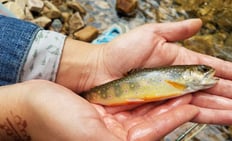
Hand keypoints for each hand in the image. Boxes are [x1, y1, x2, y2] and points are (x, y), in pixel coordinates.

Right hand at [0, 80, 198, 140]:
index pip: (151, 134)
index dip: (171, 119)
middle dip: (172, 108)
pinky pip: (132, 98)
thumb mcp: (90, 137)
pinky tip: (157, 83)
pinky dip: (146, 91)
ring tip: (179, 86)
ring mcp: (113, 119)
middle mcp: (117, 134)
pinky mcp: (108, 105)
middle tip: (190, 92)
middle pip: (152, 121)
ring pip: (145, 108)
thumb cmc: (55, 123)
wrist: (33, 104)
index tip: (188, 106)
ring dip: (162, 98)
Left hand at [56, 19, 231, 124]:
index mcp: (182, 61)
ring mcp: (175, 94)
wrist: (100, 70)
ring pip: (212, 102)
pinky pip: (195, 111)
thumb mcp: (151, 34)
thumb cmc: (121, 52)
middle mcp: (182, 79)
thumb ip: (176, 31)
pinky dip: (215, 114)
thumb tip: (199, 23)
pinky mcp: (166, 106)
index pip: (216, 68)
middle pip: (219, 87)